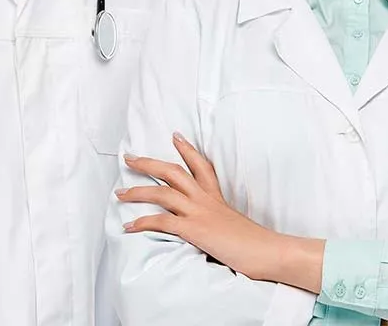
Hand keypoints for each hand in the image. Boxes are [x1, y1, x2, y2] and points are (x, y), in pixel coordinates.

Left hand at [117, 133, 322, 290]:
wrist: (268, 252)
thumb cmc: (256, 244)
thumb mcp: (236, 224)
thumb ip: (221, 220)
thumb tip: (215, 227)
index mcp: (217, 197)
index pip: (201, 165)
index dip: (186, 149)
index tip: (175, 135)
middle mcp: (206, 199)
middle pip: (172, 171)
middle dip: (148, 163)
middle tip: (130, 157)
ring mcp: (199, 212)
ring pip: (162, 192)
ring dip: (137, 191)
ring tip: (119, 193)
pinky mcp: (194, 229)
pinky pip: (162, 221)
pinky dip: (143, 222)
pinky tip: (129, 225)